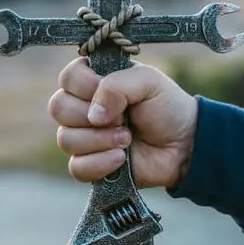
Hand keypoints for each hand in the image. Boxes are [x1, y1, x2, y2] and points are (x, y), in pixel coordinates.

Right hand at [48, 57, 198, 188]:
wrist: (185, 145)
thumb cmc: (167, 107)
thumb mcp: (148, 81)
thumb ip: (117, 86)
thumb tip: (93, 114)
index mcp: (94, 80)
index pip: (67, 77)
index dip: (86, 86)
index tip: (114, 93)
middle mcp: (83, 107)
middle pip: (58, 108)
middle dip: (91, 115)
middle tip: (123, 118)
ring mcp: (84, 137)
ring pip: (65, 139)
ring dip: (100, 140)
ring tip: (128, 138)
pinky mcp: (90, 164)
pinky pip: (76, 167)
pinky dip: (100, 163)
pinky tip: (121, 159)